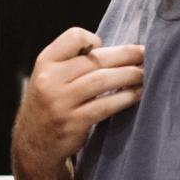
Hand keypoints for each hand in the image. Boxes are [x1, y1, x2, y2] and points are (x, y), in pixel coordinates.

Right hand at [11, 28, 143, 174]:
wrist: (34, 142)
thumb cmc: (50, 103)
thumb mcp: (50, 76)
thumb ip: (74, 61)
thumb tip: (120, 50)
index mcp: (45, 62)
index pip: (74, 37)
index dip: (94, 40)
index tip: (106, 50)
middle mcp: (49, 79)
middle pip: (95, 59)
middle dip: (125, 55)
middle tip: (146, 54)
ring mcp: (60, 102)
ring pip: (102, 80)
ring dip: (129, 75)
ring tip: (145, 74)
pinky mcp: (73, 122)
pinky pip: (105, 105)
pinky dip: (126, 98)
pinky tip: (137, 94)